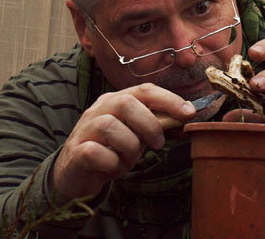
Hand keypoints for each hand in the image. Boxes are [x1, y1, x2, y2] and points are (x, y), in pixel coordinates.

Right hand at [50, 83, 194, 203]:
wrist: (76, 174)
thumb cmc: (111, 151)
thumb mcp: (137, 136)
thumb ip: (156, 125)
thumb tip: (186, 116)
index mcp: (116, 101)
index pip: (145, 90)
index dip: (169, 99)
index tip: (189, 113)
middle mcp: (99, 109)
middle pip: (127, 103)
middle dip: (150, 124)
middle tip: (157, 143)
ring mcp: (85, 129)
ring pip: (110, 126)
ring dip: (129, 146)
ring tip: (130, 158)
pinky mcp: (75, 151)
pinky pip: (95, 152)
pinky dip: (111, 162)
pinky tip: (113, 166)